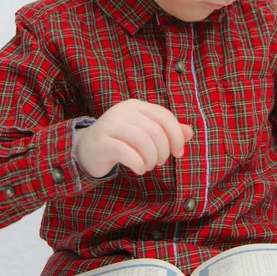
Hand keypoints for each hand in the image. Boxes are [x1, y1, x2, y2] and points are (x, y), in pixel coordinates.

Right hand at [74, 98, 193, 177]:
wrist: (87, 149)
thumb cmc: (121, 141)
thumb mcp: (145, 132)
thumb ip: (167, 131)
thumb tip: (189, 132)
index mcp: (136, 106)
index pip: (164, 116)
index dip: (176, 136)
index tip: (178, 153)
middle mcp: (123, 111)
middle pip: (155, 130)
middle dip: (163, 151)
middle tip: (159, 162)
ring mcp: (110, 125)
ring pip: (142, 141)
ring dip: (151, 158)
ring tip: (149, 166)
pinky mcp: (100, 142)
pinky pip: (126, 153)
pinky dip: (138, 164)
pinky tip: (139, 169)